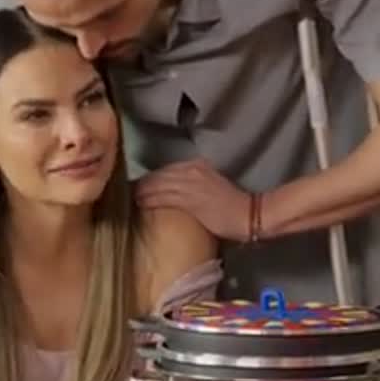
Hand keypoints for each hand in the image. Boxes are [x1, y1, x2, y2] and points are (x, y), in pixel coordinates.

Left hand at [135, 158, 250, 241]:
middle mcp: (192, 169)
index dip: (153, 178)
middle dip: (144, 183)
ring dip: (143, 191)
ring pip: (158, 184)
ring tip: (133, 197)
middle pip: (159, 175)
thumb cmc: (234, 205)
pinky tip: (140, 203)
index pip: (168, 169)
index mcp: (198, 165)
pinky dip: (149, 199)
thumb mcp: (212, 186)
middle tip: (131, 191)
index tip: (143, 185)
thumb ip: (194, 185)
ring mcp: (189, 183)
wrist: (248, 215)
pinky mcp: (188, 198)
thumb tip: (176, 193)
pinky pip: (162, 197)